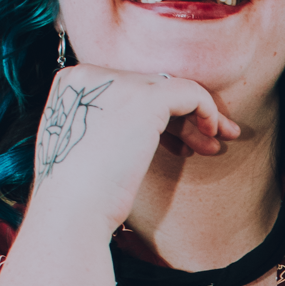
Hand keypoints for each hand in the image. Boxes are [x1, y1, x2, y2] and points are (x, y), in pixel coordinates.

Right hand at [28, 63, 239, 233]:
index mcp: (71, 84)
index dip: (154, 114)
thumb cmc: (76, 195)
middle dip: (179, 117)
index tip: (173, 142)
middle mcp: (91, 73)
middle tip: (204, 142)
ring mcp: (117, 82)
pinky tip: (213, 134)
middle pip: (149, 88)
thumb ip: (104, 123)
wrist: (71, 212)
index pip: (125, 88)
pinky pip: (190, 92)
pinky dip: (207, 110)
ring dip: (196, 118)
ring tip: (213, 145)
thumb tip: (141, 126)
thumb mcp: (83, 146)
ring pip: (171, 90)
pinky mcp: (145, 98)